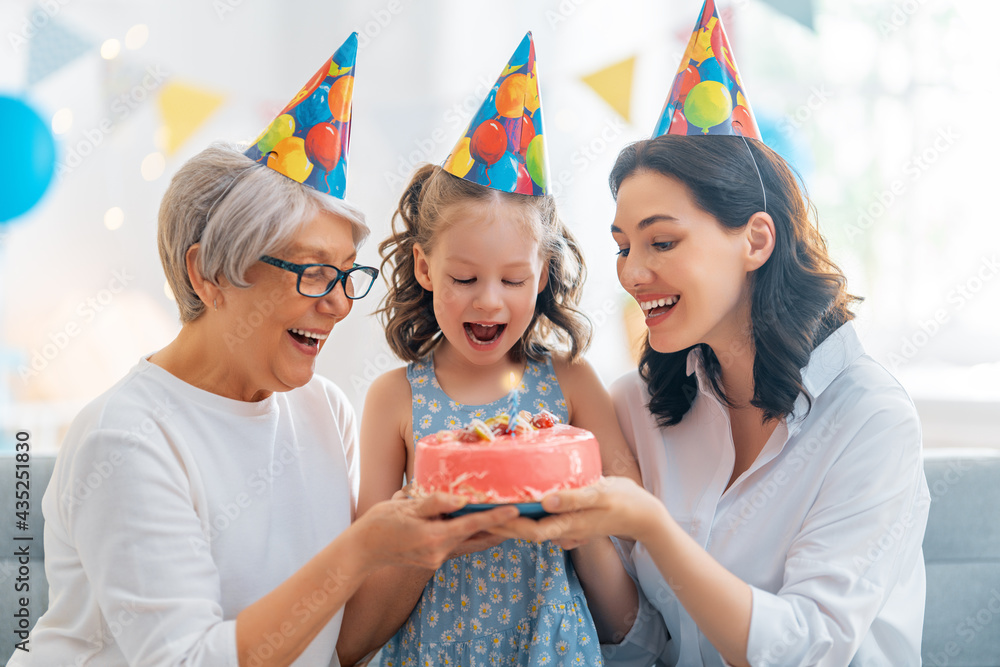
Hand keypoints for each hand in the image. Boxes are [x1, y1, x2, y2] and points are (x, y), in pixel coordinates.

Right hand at [355, 493, 518, 570]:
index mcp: (434, 537)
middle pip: (478, 538)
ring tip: (509, 520)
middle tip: (524, 517)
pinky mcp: (433, 559)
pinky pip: (459, 545)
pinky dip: (472, 535)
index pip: (473, 524)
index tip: (516, 511)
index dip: (496, 517)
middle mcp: (440, 551)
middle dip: (501, 528)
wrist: (362, 552)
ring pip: (470, 543)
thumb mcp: (405, 506)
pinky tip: (479, 524)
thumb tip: (461, 499)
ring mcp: (437, 558)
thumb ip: (434, 503)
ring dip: (488, 533)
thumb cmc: (380, 524)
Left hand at [488, 476, 664, 544]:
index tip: (484, 512)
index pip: (529, 530)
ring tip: (485, 504)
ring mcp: (564, 527)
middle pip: (523, 531)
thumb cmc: (623, 500)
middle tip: (474, 508)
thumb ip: (574, 498)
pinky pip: (541, 520)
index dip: (505, 524)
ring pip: (530, 526)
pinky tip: (513, 501)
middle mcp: (562, 530)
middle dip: (498, 522)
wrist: (642, 514)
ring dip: (509, 518)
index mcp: (567, 525)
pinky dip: (524, 513)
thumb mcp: (600, 494)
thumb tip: (546, 501)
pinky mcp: (567, 521)